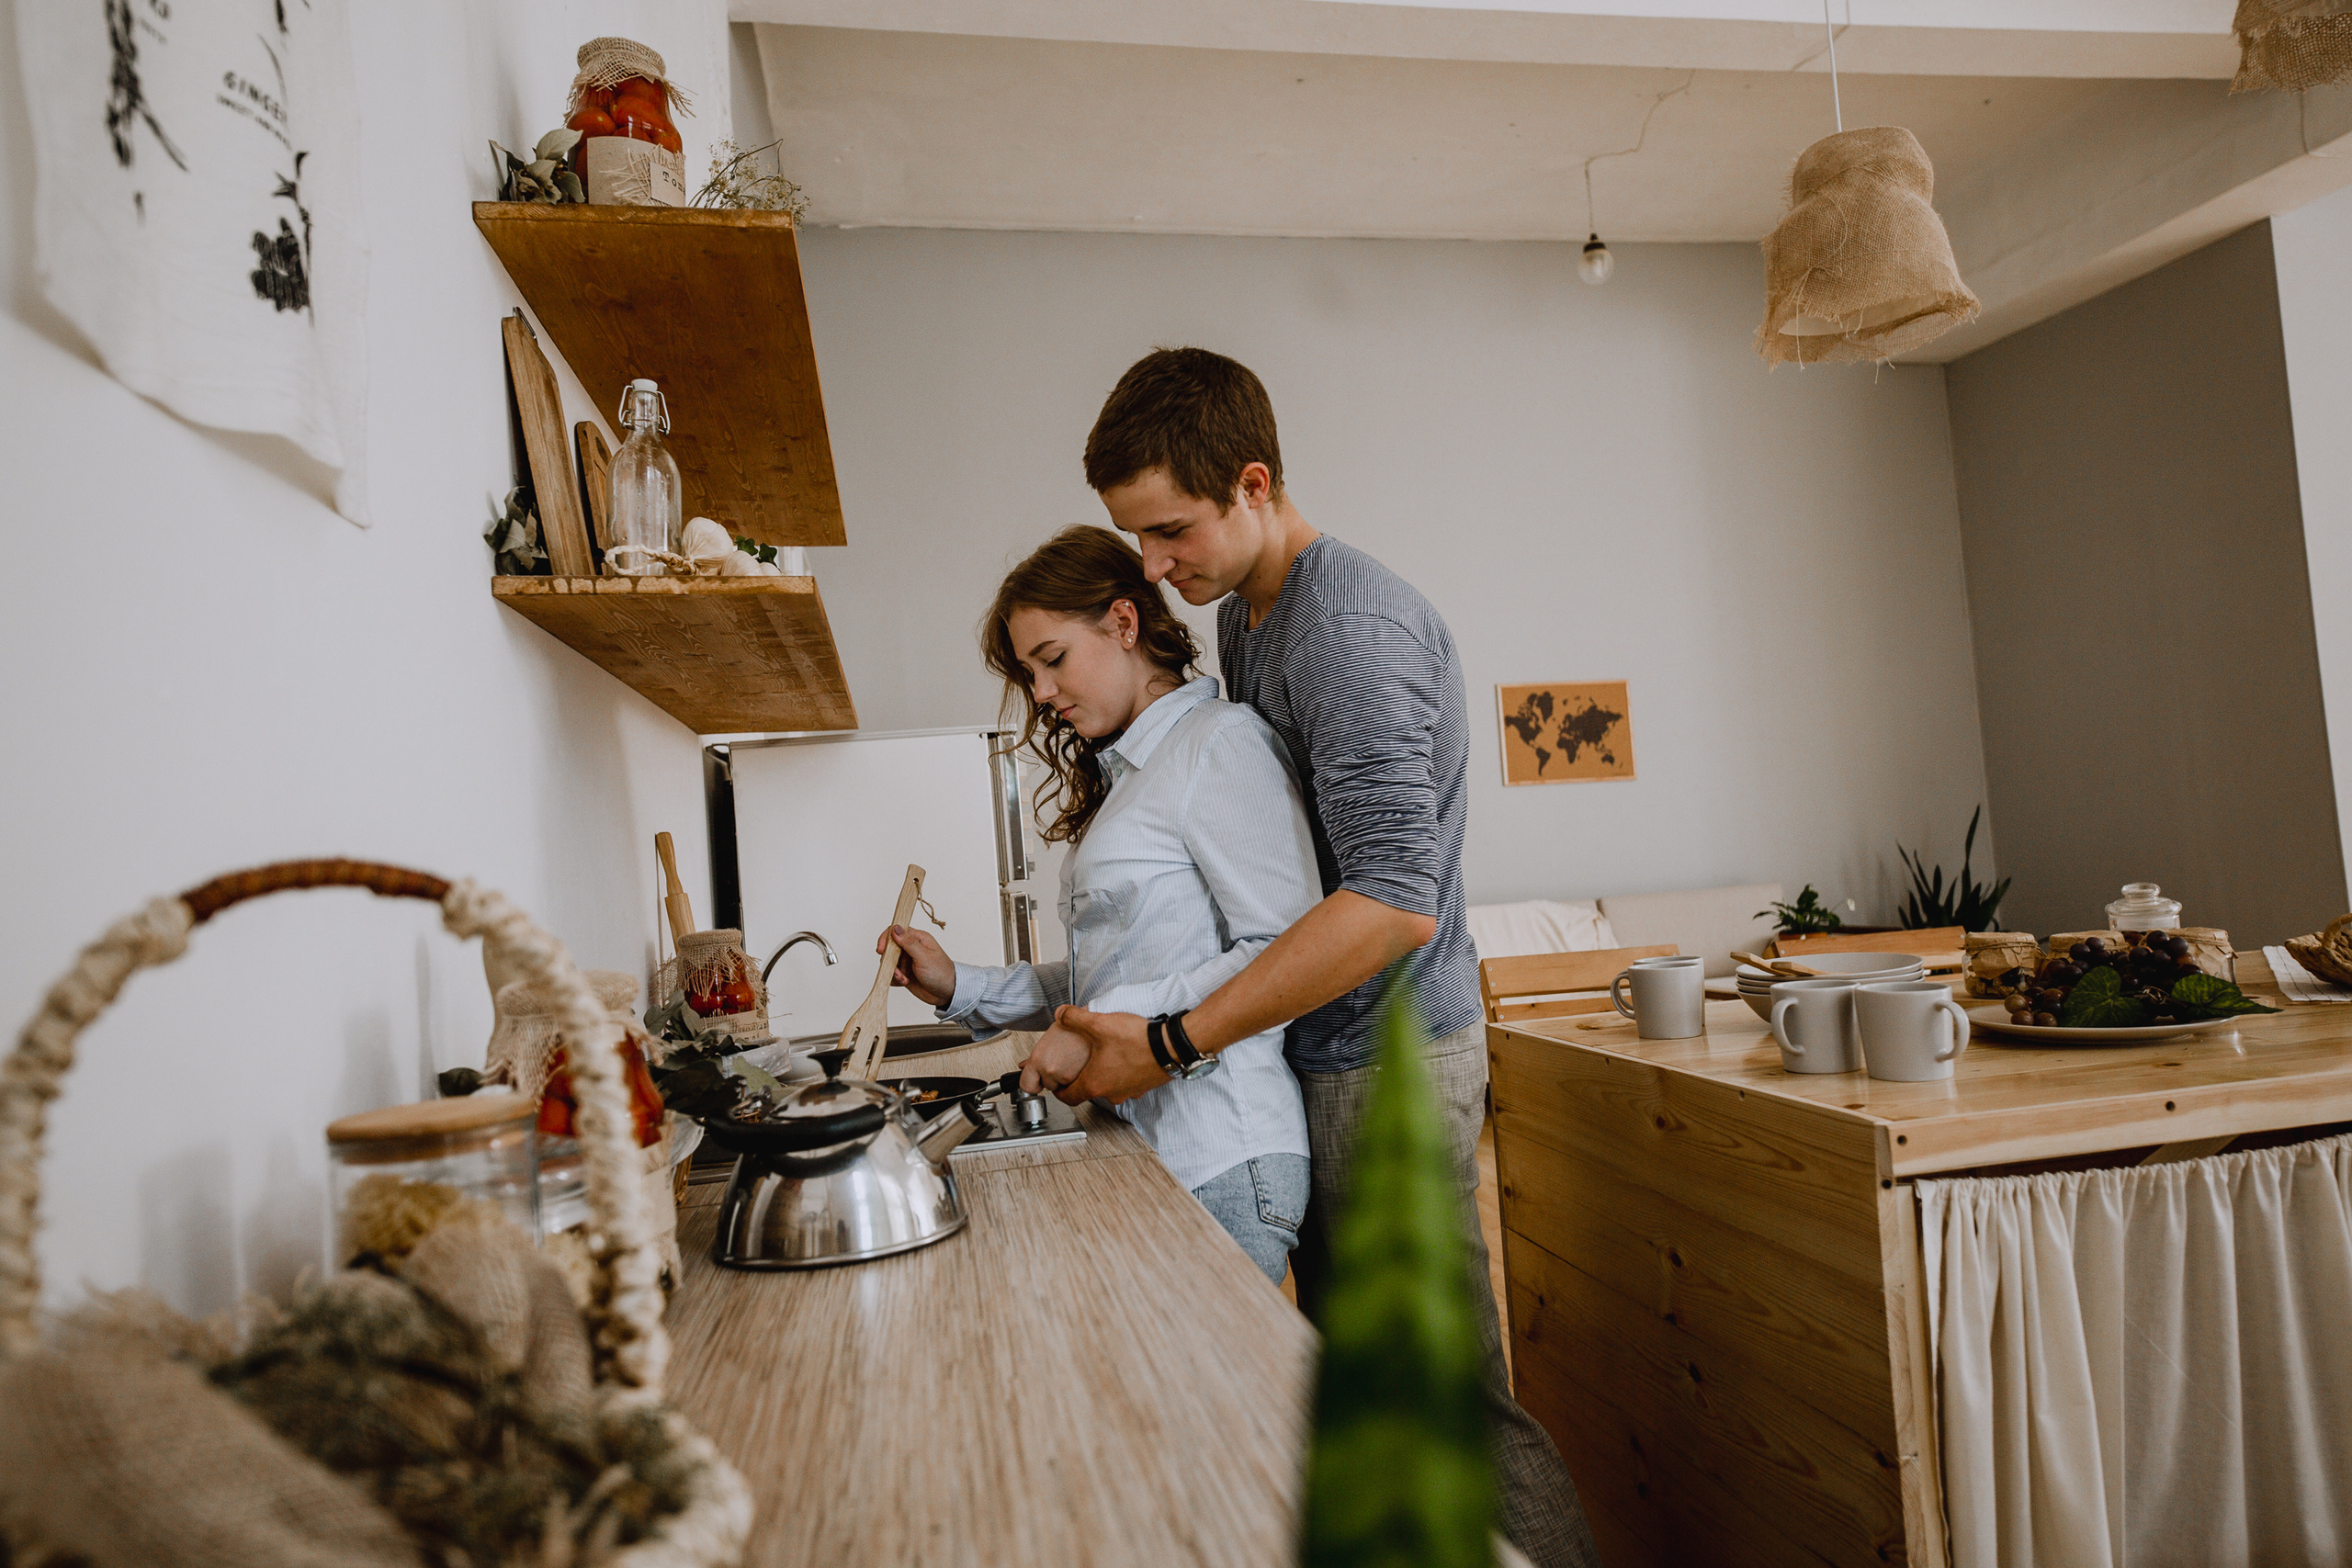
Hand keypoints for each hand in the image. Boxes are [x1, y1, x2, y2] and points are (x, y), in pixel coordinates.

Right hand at [878, 924, 954, 1007]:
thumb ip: (909, 943)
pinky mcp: (904, 973)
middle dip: (889, 960)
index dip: (886, 939)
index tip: (881, 950)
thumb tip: (896, 928)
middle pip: (889, 948)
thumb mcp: (924, 957)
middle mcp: (911, 948)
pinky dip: (895, 979)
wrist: (947, 994)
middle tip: (897, 971)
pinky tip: (904, 982)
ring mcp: (907, 961)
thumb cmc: (941, 973)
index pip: (896, 930)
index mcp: (918, 939)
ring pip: (889, 962)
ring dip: (893, 972)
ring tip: (904, 979)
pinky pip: (891, 973)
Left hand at [1019, 1026, 1091, 1095]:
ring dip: (1066, 1078)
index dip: (1033, 1084)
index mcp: (1037, 1060)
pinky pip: (1076, 1086)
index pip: (1027, 1086)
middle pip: (1048, 1086)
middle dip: (1053, 1078)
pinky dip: (1078, 1078)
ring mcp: (1066, 1076)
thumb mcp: (1048, 1039)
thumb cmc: (1072, 1027)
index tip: (1037, 1081)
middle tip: (1061, 1062)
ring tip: (1072, 1060)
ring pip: (1063, 1087)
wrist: (1093, 1023)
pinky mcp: (1081, 1080)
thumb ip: (1035, 1058)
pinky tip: (1079, 1064)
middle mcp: (1050, 1070)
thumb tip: (1025, 1066)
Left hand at [1042, 1005, 1164, 1105]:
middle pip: (1089, 1091)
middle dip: (1082, 1078)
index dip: (1059, 1090)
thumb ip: (1074, 1019)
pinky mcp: (1143, 1086)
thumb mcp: (1099, 1024)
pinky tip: (1125, 1056)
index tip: (1056, 1084)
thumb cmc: (1136, 1040)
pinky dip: (1122, 1073)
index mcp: (1095, 1083)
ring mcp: (1129, 1092)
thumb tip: (1060, 1014)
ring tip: (1103, 1056)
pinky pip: (1126, 1083)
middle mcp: (1111, 1093)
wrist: (1171, 1046)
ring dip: (1104, 1075)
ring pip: (1109, 1087)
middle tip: (1079, 1064)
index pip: (1068, 1097)